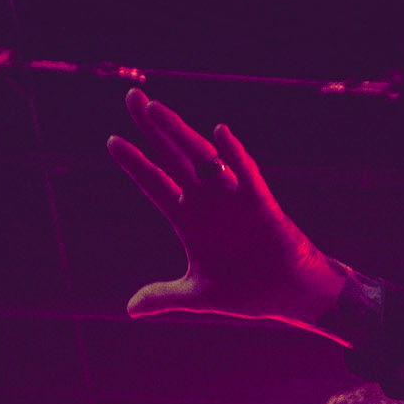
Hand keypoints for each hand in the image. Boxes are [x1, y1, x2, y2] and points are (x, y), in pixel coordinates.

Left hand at [107, 91, 345, 326]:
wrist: (291, 294)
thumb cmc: (248, 290)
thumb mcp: (198, 295)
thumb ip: (165, 296)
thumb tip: (130, 308)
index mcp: (189, 219)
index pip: (155, 184)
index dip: (135, 163)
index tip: (112, 140)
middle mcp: (207, 201)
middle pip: (173, 157)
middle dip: (152, 128)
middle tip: (132, 95)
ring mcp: (232, 198)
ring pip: (202, 158)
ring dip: (179, 133)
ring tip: (156, 109)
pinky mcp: (261, 203)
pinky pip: (246, 174)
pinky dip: (234, 155)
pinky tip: (219, 134)